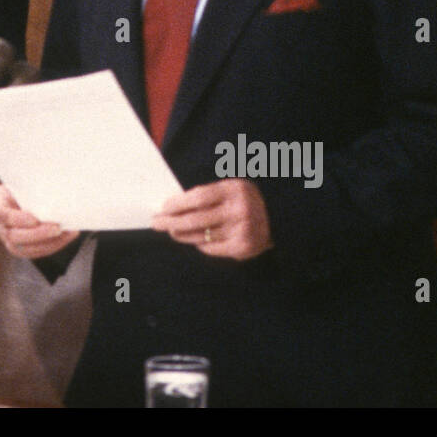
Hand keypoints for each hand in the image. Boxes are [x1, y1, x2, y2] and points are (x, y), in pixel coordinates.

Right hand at [0, 183, 78, 259]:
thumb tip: (56, 193)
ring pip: (25, 249)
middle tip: (57, 228)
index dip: (17, 219)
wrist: (22, 194)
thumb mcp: (24, 181)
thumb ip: (33, 188)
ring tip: (67, 232)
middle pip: (14, 236)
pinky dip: (54, 245)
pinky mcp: (21, 248)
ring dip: (49, 242)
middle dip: (37, 234)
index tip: (35, 219)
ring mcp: (8, 239)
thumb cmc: (24, 185)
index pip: (0, 215)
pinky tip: (67, 235)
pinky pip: (36, 252)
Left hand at [152, 178, 272, 259]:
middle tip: (156, 223)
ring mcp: (242, 230)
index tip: (163, 207)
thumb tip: (174, 205)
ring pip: (200, 235)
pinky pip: (211, 248)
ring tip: (172, 231)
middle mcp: (239, 210)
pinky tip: (194, 240)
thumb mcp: (232, 188)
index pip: (198, 197)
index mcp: (234, 189)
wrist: (280, 219)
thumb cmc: (246, 200)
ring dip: (181, 235)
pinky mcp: (243, 248)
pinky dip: (200, 244)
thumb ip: (208, 195)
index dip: (177, 204)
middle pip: (195, 219)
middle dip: (171, 222)